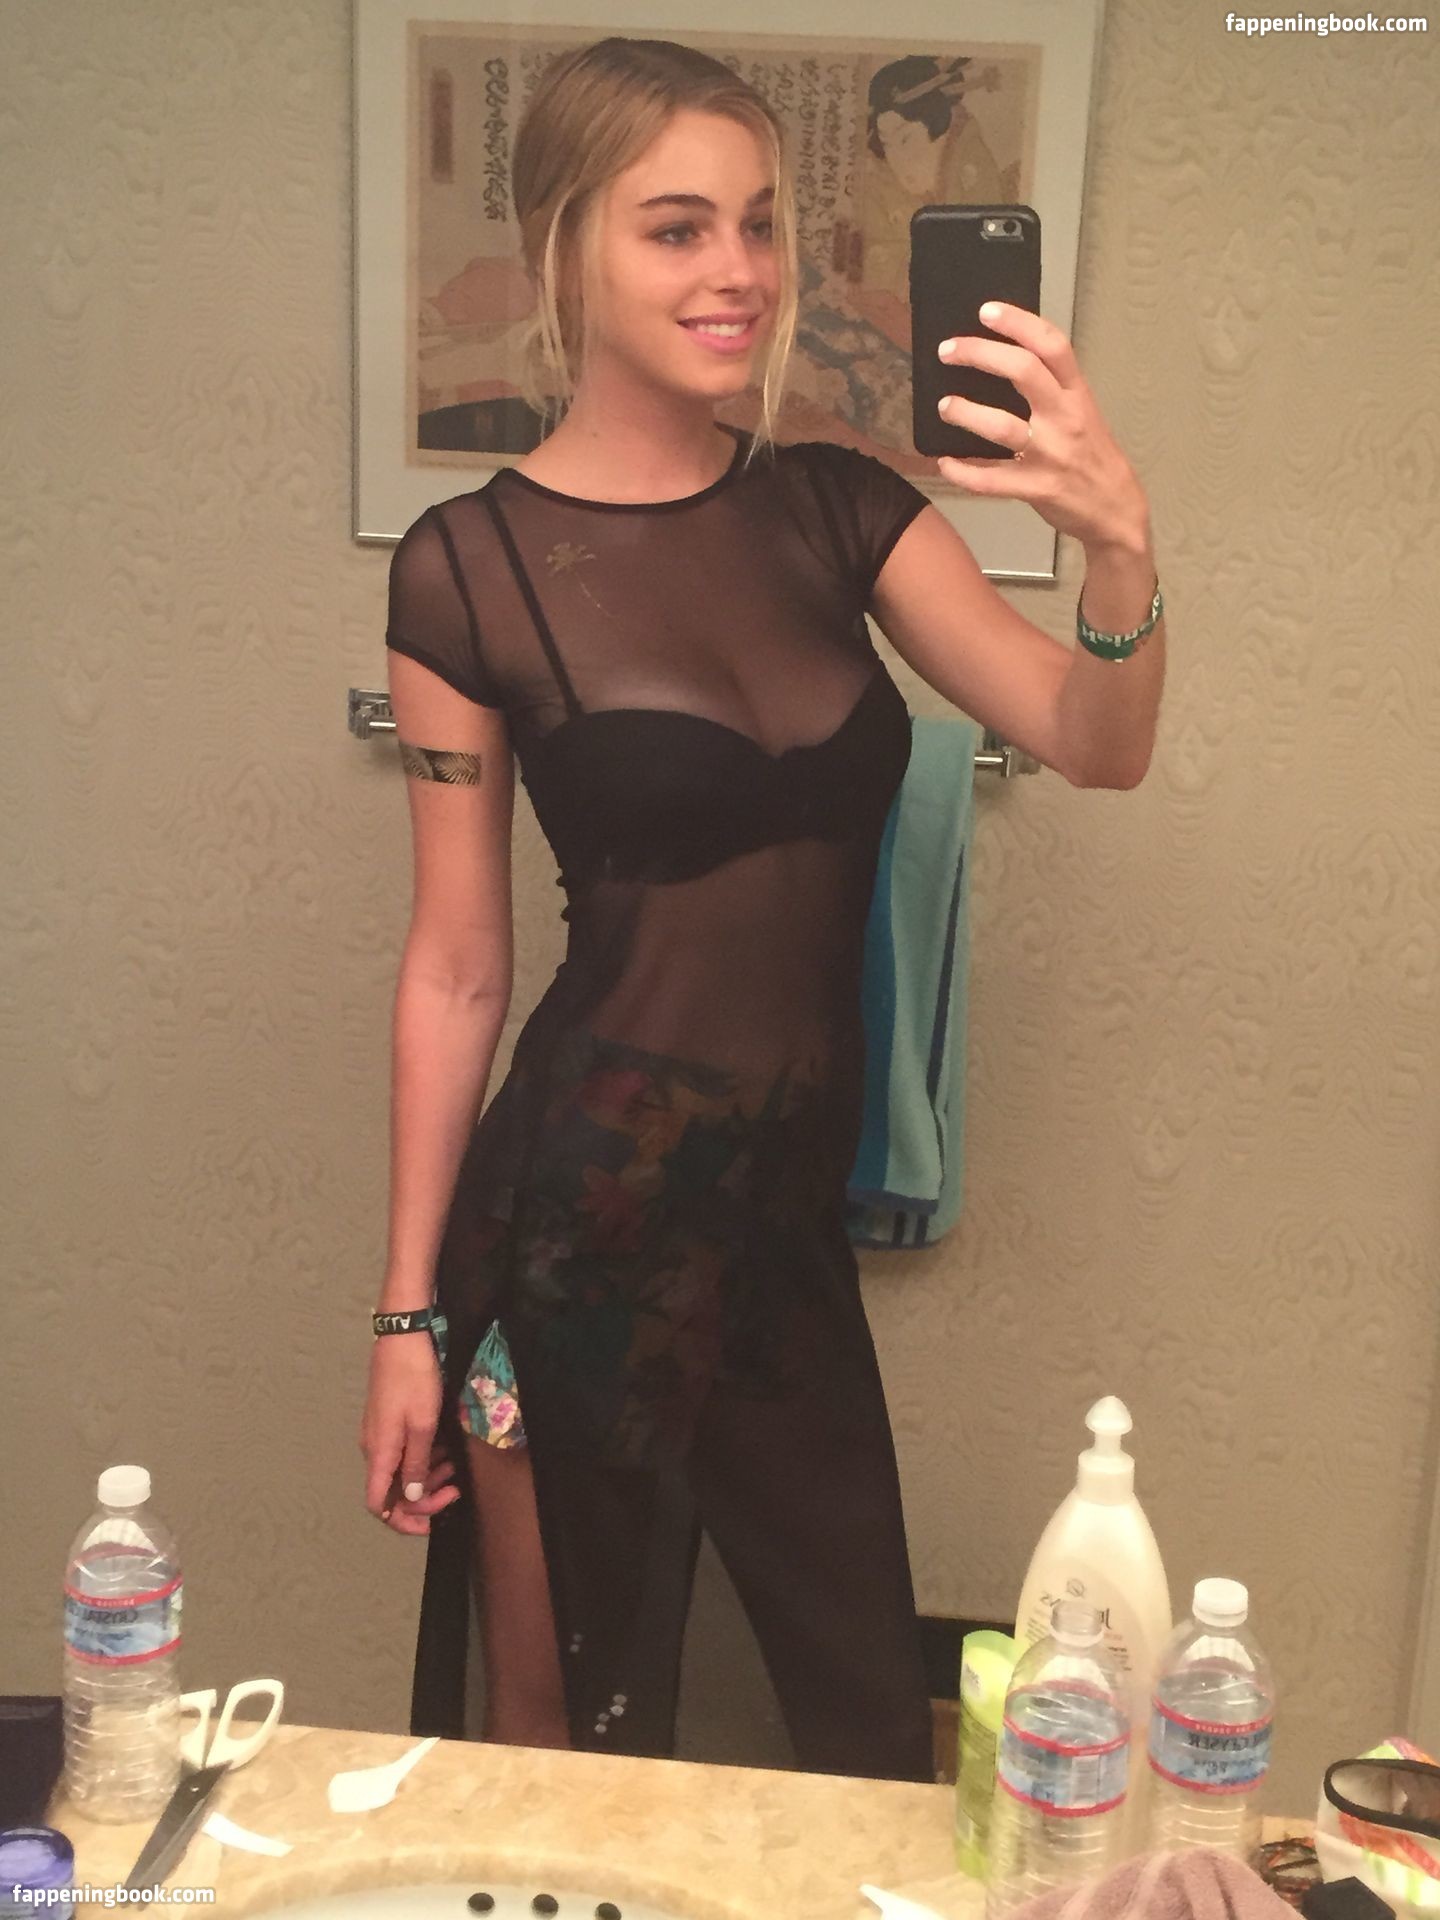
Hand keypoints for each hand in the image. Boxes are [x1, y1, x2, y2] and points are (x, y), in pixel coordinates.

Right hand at [359, 1335, 461, 1534]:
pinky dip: (424, 1459)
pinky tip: (445, 1451)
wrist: (404, 1336)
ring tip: (454, 1470)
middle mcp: (374, 1448)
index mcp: (379, 1453)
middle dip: (424, 1499)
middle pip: (392, 1492)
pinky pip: (403, 1453)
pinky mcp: (389, 1421)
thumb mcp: (422, 1425)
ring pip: (400, 1472)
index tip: (433, 1522)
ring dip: (427, 1478)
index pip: (377, 1505)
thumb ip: (416, 1465)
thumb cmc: (414, 1379)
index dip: (403, 1522)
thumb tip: (412, 1499)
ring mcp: (380, 1434)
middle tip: (454, 1489)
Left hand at [933, 302, 1148, 548]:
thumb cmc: (1091, 455)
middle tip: (948, 351)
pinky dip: (963, 472)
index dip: (1018, 323)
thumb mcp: (1082, 412)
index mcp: (1077, 394)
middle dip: (980, 354)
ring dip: (966, 413)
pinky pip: (991, 481)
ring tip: (945, 406)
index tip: (986, 311)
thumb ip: (1052, 389)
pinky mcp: (1037, 488)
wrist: (1116, 510)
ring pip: (1002, 426)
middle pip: (1023, 372)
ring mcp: (1051, 454)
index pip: (1051, 345)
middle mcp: (1065, 418)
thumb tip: (1004, 360)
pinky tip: (945, 463)